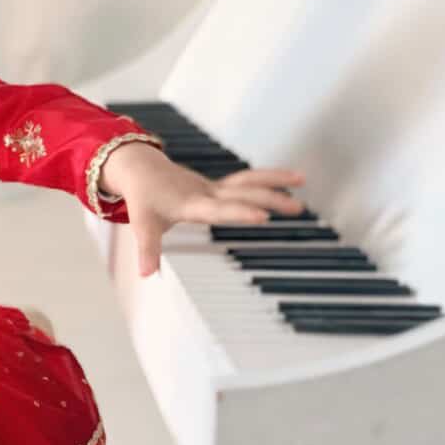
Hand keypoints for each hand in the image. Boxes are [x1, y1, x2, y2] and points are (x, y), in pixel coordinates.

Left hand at [101, 144, 307, 277]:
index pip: (219, 209)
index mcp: (192, 203)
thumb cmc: (144, 199)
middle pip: (242, 193)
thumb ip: (148, 250)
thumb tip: (146, 274)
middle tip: (297, 208)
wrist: (142, 170)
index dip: (240, 212)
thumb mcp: (142, 225)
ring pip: (249, 181)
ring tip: (302, 181)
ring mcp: (215, 187)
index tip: (263, 217)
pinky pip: (248, 180)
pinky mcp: (219, 186)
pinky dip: (269, 179)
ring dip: (275, 180)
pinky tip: (291, 180)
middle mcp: (207, 192)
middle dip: (270, 198)